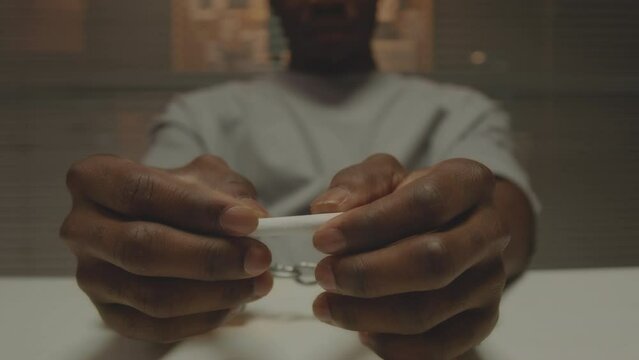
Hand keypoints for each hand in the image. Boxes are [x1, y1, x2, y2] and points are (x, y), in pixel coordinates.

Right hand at [60, 155, 272, 342]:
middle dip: (210, 257)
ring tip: (258, 280)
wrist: (162, 221)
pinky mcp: (109, 315)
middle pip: (143, 248)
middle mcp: (82, 228)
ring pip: (152, 296)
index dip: (197, 208)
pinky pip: (158, 327)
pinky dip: (204, 317)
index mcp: (95, 179)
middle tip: (259, 257)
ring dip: (216, 292)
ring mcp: (91, 277)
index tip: (248, 221)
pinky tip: (234, 301)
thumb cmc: (182, 194)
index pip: (142, 191)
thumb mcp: (207, 177)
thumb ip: (229, 193)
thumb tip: (255, 219)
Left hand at [310, 154, 508, 358]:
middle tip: (325, 275)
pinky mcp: (482, 321)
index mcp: (468, 182)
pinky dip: (391, 345)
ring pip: (427, 310)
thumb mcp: (381, 176)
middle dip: (367, 274)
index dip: (370, 224)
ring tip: (328, 305)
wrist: (448, 227)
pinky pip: (436, 347)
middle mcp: (490, 231)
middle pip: (432, 261)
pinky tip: (364, 329)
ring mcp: (490, 280)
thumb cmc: (407, 199)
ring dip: (366, 313)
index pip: (425, 203)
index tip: (324, 239)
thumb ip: (356, 185)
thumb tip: (329, 209)